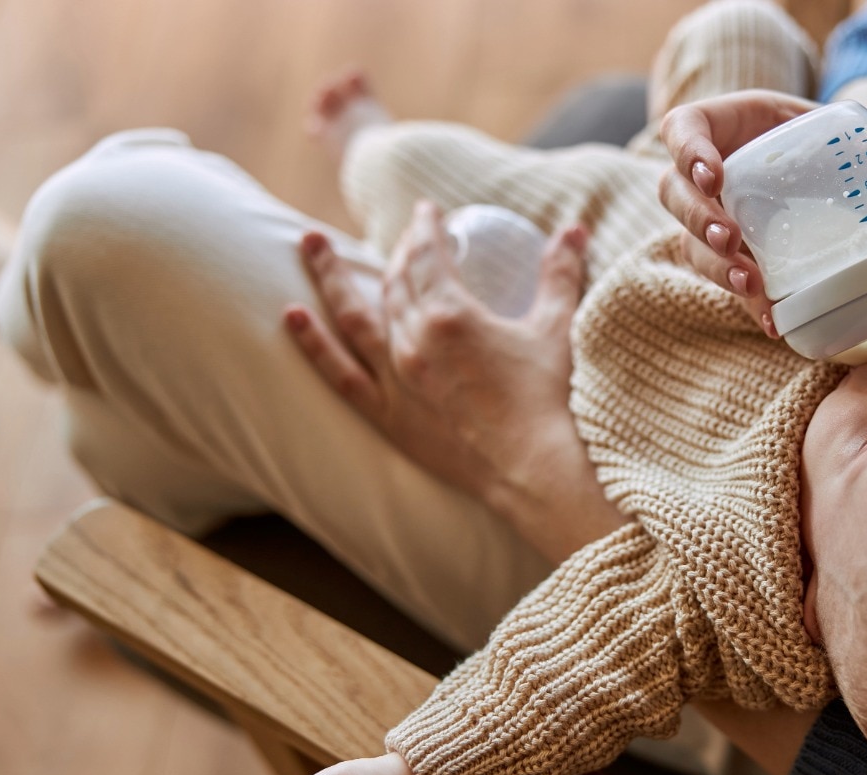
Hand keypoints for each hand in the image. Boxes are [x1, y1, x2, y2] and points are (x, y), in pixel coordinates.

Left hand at [285, 201, 624, 561]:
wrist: (536, 470)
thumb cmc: (552, 400)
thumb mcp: (557, 327)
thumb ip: (560, 274)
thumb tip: (573, 230)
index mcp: (452, 315)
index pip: (428, 256)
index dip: (426, 228)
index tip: (428, 213)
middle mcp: (415, 342)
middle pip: (395, 281)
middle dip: (395, 250)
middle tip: (403, 235)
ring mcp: (396, 380)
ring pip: (354, 316)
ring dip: (331, 276)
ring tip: (309, 244)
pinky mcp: (391, 416)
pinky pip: (340, 374)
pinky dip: (314, 343)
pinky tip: (293, 317)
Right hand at [657, 89, 866, 334]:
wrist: (825, 166)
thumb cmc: (822, 135)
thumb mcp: (853, 123)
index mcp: (722, 128)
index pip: (681, 131)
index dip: (686, 152)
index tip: (712, 175)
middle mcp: (705, 176)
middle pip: (674, 194)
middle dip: (698, 220)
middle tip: (732, 239)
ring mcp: (711, 219)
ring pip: (690, 244)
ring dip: (715, 266)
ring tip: (750, 284)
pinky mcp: (730, 258)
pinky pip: (725, 282)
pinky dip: (748, 303)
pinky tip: (773, 321)